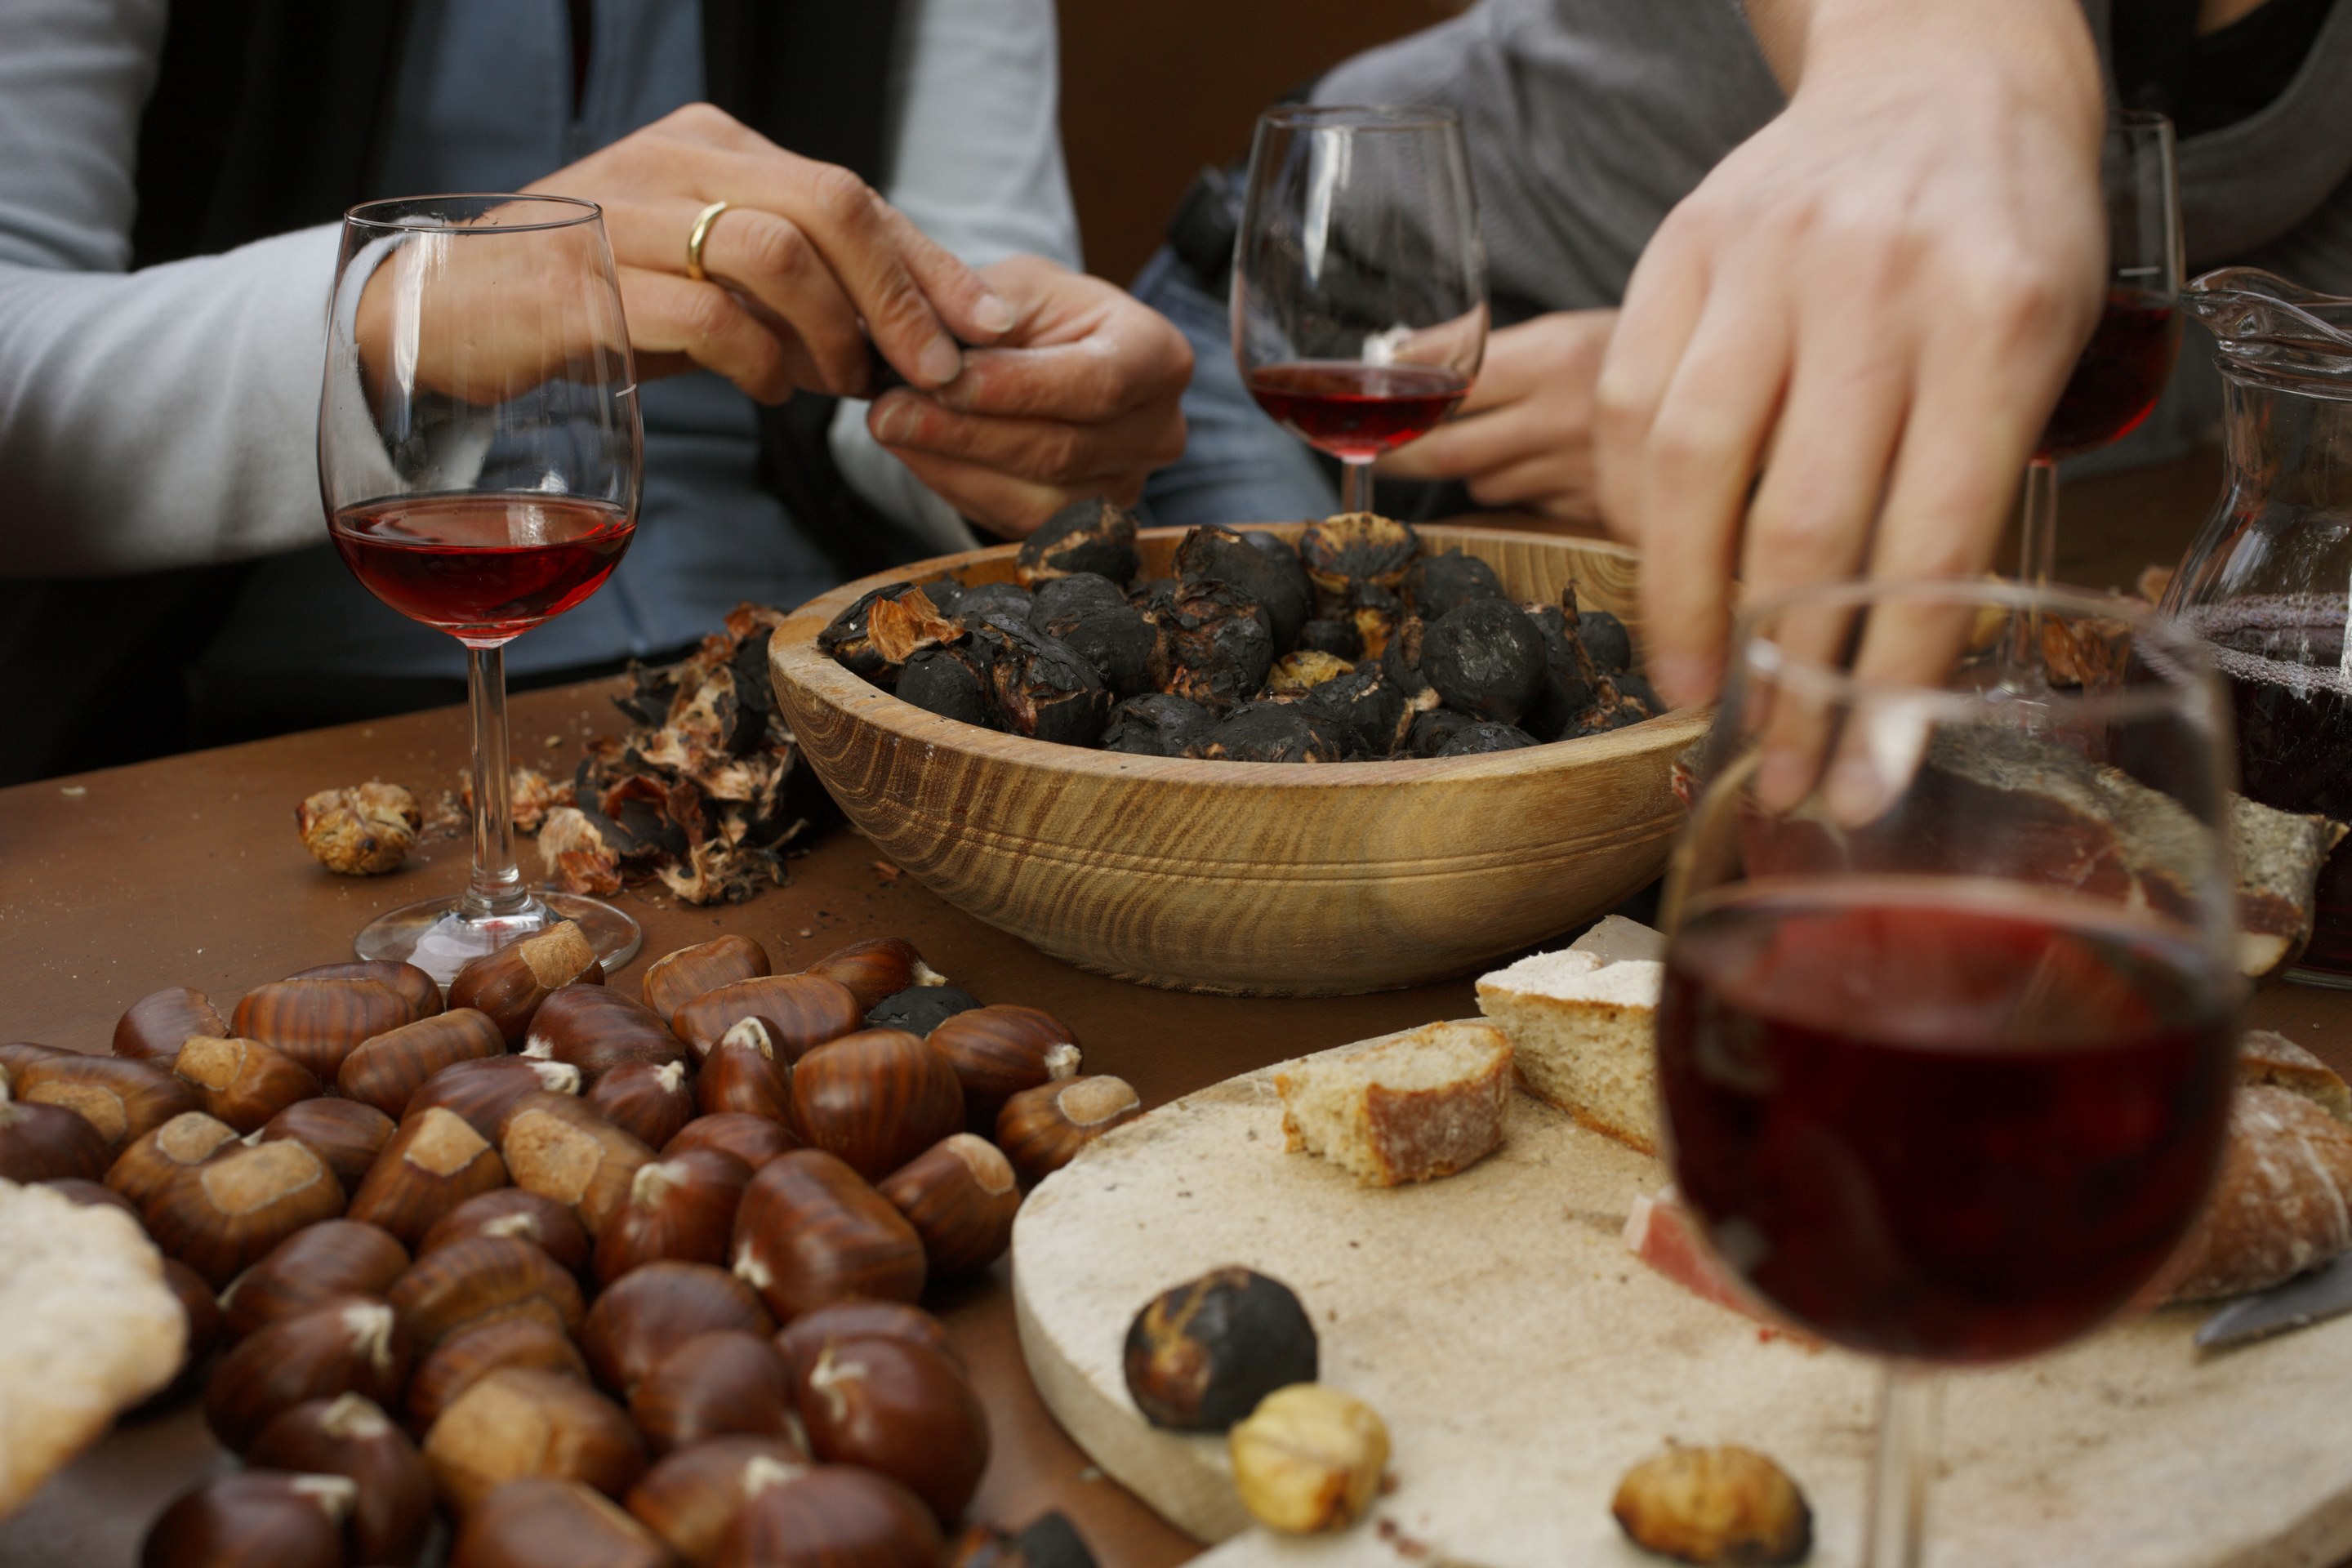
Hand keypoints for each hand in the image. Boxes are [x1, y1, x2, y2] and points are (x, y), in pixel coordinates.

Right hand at [525, 103, 1016, 399]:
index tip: (983, 328)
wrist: (448, 316)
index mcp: (714, 145)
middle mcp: (676, 161)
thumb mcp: (705, 277)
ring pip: (776, 250)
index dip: (929, 267)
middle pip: (830, 205)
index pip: (850, 194)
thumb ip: (794, 286)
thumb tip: (904, 330)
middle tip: (934, 371)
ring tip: (839, 386)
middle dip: (903, 297)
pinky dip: (759, 361)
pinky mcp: (587, 285)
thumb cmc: (595, 301)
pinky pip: (707, 316)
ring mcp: (627, 216)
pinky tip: (768, 390)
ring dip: (834, 331)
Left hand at [864, 256, 1191, 535]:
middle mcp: (1158, 431)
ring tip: (890, 427)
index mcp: (1159, 357)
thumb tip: (934, 350)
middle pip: (1061, 449)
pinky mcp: (1084, 525)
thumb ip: (984, 313)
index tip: (943, 380)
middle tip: (889, 411)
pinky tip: (915, 453)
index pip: (1095, 383)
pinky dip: (956, 486)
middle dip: (967, 431)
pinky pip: (1015, 519)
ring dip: (952, 464)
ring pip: (1034, 496)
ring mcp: (1127, 486)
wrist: (1052, 359)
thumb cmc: (1040, 316)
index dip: (1017, 389)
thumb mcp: (1018, 287)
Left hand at [1376, 310, 1614, 523]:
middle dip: (1400, 455)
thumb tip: (1395, 354)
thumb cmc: (1630, 357)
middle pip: (1446, 452)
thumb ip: (1484, 348)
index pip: (1447, 384)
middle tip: (1376, 452)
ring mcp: (1579, 472)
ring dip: (1473, 470)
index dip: (1398, 398)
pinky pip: (1525, 507)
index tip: (1364, 399)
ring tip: (1494, 443)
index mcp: (1553, 358)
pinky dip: (1518, 491)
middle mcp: (1564, 418)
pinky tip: (1540, 467)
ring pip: (1483, 485)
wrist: (1728, 397)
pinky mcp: (1595, 511)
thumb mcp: (1562, 331)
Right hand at [1593, 0, 2105, 709]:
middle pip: (1802, 522)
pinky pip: (1630, 404)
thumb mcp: (2046, 353)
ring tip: (1695, 685)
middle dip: (1781, 676)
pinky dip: (1635, 507)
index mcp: (2000, 318)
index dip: (1886, 684)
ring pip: (1690, 468)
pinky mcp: (1679, 248)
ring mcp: (1765, 260)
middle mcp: (1876, 284)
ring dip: (1682, 605)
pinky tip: (1662, 566)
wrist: (1934, 78)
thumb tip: (1891, 685)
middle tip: (1770, 767)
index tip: (1856, 783)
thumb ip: (1974, 494)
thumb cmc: (2004, 235)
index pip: (1932, 540)